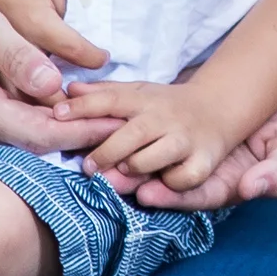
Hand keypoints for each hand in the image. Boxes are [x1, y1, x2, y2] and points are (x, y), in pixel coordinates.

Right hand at [0, 0, 126, 155]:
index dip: (78, 131)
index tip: (115, 123)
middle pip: (27, 143)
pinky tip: (60, 106)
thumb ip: (15, 53)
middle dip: (75, 135)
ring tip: (99, 114)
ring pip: (13, 139)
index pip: (33, 133)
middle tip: (118, 122)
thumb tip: (54, 88)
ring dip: (56, 130)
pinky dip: (32, 121)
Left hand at [60, 78, 253, 193]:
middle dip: (107, 151)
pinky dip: (168, 185)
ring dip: (135, 167)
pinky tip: (158, 183)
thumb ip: (105, 94)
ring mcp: (185, 139)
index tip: (57, 113)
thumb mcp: (138, 93)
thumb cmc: (167, 105)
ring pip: (154, 158)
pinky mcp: (203, 161)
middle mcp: (166, 117)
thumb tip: (69, 90)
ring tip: (121, 173)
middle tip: (87, 166)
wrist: (219, 107)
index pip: (112, 100)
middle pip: (132, 133)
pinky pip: (181, 179)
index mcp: (146, 99)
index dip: (84, 106)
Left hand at [108, 85, 276, 209]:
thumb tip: (252, 189)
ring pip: (146, 157)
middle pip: (161, 179)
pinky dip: (120, 123)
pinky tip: (97, 112)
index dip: (171, 196)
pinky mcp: (170, 120)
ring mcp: (183, 147)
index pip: (194, 195)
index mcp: (224, 181)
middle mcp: (198, 169)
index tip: (149, 194)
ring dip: (118, 155)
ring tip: (94, 155)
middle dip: (133, 180)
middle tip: (108, 178)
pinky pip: (142, 129)